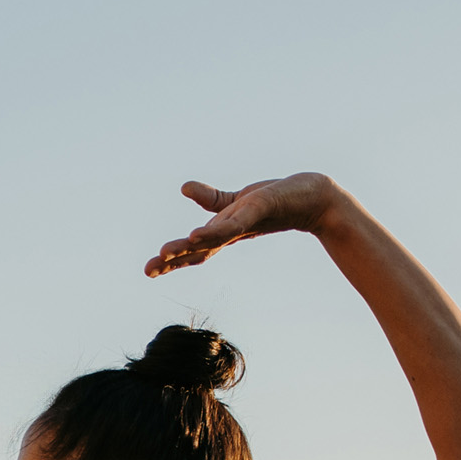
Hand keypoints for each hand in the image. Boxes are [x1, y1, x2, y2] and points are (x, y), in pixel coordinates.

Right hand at [144, 172, 339, 276]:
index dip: (171, 260)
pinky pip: (230, 224)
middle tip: (147, 270)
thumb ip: (210, 198)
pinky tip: (195, 235)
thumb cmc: (278, 201)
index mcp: (224, 233)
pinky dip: (212, 232)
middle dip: (172, 260)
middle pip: (197, 250)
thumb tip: (184, 188)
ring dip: (186, 248)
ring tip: (164, 253)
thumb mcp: (237, 200)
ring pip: (210, 240)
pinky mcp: (256, 211)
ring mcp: (243, 224)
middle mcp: (231, 233)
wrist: (313, 198)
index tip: (148, 270)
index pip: (194, 250)